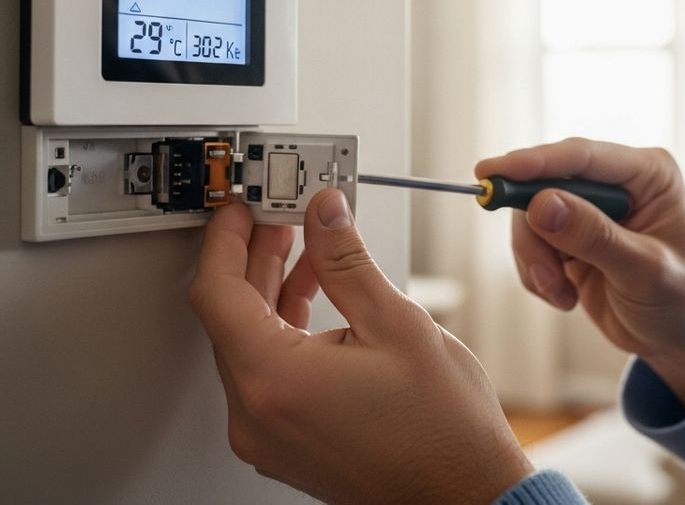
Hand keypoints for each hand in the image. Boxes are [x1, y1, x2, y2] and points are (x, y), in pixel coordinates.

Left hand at [190, 190, 532, 503]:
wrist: (465, 495)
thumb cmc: (443, 431)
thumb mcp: (397, 323)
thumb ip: (347, 261)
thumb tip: (324, 216)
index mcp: (275, 380)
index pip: (218, 292)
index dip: (226, 240)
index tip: (241, 209)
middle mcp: (257, 415)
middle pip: (229, 317)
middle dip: (254, 259)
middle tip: (279, 217)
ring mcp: (268, 435)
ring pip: (246, 344)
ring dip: (270, 291)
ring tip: (305, 249)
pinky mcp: (285, 443)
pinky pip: (265, 373)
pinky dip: (281, 329)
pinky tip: (314, 298)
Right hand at [477, 138, 684, 411]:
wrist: (681, 340)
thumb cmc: (682, 301)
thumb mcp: (644, 271)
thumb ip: (595, 237)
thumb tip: (541, 205)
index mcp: (647, 173)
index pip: (582, 156)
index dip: (534, 162)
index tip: (492, 174)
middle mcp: (616, 181)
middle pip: (546, 182)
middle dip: (534, 230)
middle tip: (541, 274)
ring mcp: (590, 207)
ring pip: (530, 215)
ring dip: (536, 260)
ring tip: (561, 294)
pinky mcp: (568, 234)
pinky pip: (530, 242)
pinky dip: (536, 273)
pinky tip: (564, 296)